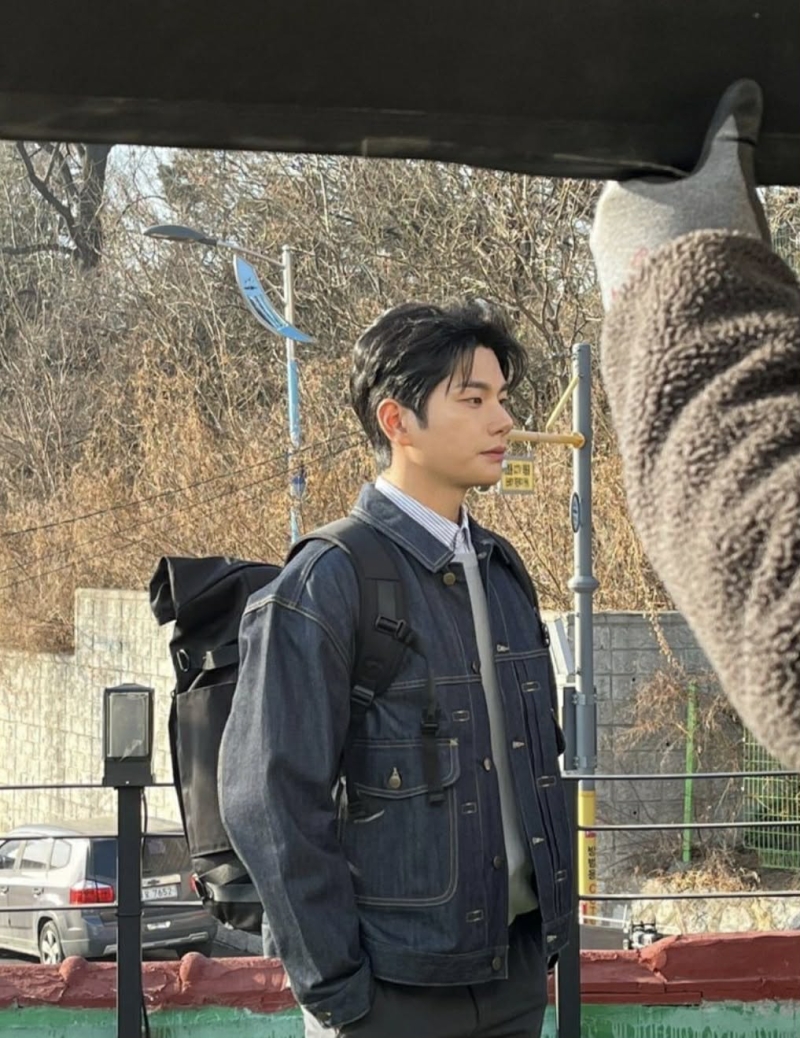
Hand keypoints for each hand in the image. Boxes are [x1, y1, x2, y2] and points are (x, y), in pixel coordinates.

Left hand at [590, 79, 770, 309]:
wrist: (696, 319)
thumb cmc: (707, 239)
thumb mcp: (727, 178)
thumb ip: (732, 135)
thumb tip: (743, 89)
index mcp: (615, 196)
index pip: (645, 173)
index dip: (680, 175)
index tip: (707, 183)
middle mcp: (602, 236)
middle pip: (645, 213)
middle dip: (678, 215)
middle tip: (713, 222)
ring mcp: (608, 276)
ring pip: (645, 250)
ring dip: (673, 249)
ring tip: (707, 256)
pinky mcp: (622, 310)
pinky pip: (647, 284)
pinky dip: (669, 280)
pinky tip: (693, 283)